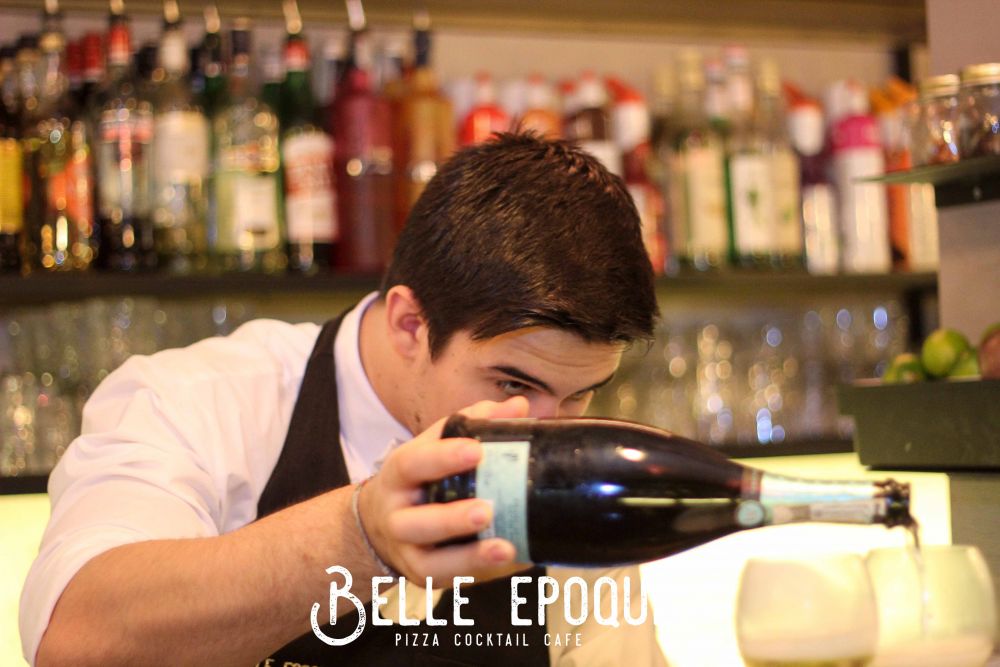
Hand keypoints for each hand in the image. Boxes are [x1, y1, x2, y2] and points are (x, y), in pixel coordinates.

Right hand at [358, 397, 529, 585]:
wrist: (379, 523)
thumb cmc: (420, 477)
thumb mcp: (435, 445)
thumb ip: (473, 422)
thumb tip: (518, 406)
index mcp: (400, 474)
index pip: (414, 463)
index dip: (442, 457)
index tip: (476, 450)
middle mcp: (397, 515)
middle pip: (417, 522)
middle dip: (452, 518)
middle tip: (486, 510)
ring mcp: (409, 551)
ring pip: (431, 561)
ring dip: (470, 557)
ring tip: (505, 548)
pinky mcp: (424, 575)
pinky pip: (451, 579)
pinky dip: (481, 572)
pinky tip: (513, 561)